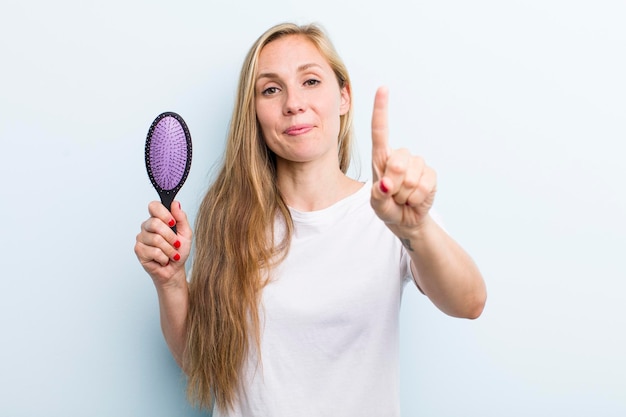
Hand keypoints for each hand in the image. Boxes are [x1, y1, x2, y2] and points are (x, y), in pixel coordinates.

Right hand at [134, 200, 191, 287]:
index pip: (154, 206)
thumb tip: (175, 203)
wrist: (175, 269)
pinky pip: (153, 251)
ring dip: (169, 250)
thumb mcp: (185, 233)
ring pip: (156, 239)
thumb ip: (181, 218)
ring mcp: (141, 238)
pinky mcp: (138, 250)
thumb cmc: (179, 250)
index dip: (164, 213)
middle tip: (176, 244)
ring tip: (172, 254)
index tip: (173, 222)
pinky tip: (163, 259)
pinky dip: (163, 257)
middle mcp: (147, 226)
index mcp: (158, 219)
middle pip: (155, 223)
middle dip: (170, 236)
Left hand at [370, 87, 436, 229]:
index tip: (383, 89)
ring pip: (410, 177)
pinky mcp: (431, 175)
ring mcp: (417, 164)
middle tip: (392, 194)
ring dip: (404, 194)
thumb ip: (377, 196)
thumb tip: (386, 184)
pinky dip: (416, 198)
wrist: (406, 220)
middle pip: (397, 162)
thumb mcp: (376, 205)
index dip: (381, 110)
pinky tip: (414, 199)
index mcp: (382, 158)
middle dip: (393, 184)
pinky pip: (423, 186)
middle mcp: (400, 156)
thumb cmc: (387, 208)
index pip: (380, 131)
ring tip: (402, 198)